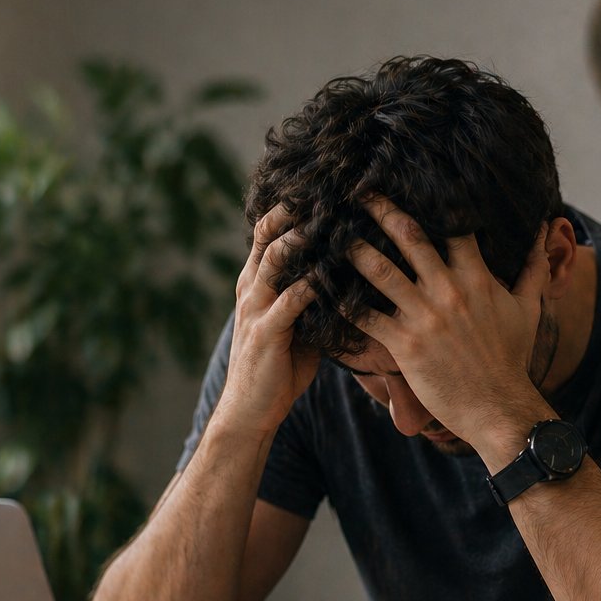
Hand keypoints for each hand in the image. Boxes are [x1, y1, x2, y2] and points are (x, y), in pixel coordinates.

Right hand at [213, 206, 319, 437]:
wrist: (249, 413)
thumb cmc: (278, 370)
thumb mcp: (296, 326)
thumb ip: (313, 299)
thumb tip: (350, 278)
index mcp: (256, 284)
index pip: (269, 232)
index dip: (291, 208)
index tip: (323, 189)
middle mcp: (251, 289)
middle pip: (270, 234)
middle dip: (297, 210)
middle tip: (332, 188)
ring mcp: (256, 308)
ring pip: (278, 259)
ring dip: (306, 238)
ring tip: (334, 217)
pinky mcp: (267, 332)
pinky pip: (292, 300)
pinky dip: (314, 283)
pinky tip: (337, 272)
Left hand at [348, 197, 553, 470]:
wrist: (499, 408)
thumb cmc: (512, 360)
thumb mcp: (528, 310)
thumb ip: (534, 269)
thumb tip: (546, 233)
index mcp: (478, 280)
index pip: (454, 229)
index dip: (434, 203)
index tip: (412, 183)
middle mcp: (449, 292)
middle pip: (411, 238)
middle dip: (383, 211)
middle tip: (359, 191)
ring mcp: (425, 318)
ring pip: (382, 273)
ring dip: (355, 250)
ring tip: (331, 234)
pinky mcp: (405, 346)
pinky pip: (368, 319)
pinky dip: (345, 304)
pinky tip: (325, 290)